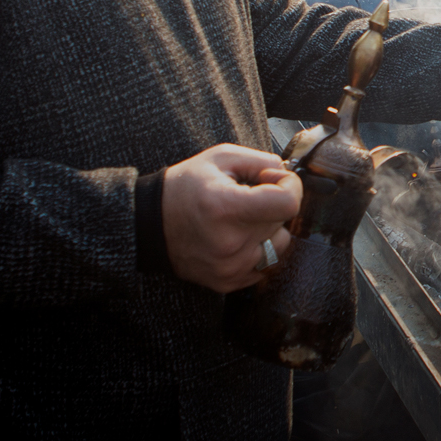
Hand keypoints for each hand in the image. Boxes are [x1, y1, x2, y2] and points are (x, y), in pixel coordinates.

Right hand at [162, 144, 303, 292]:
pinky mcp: (227, 282)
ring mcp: (229, 267)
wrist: (150, 224)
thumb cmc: (185, 187)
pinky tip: (235, 237)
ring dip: (268, 230)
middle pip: (282, 222)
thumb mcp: (221, 158)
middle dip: (272, 205)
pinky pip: (264, 265)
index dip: (290, 186)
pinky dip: (257, 250)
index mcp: (226, 207)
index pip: (288, 203)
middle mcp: (230, 242)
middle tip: (247, 197)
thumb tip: (288, 174)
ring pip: (278, 246)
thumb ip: (262, 161)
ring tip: (241, 219)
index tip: (274, 180)